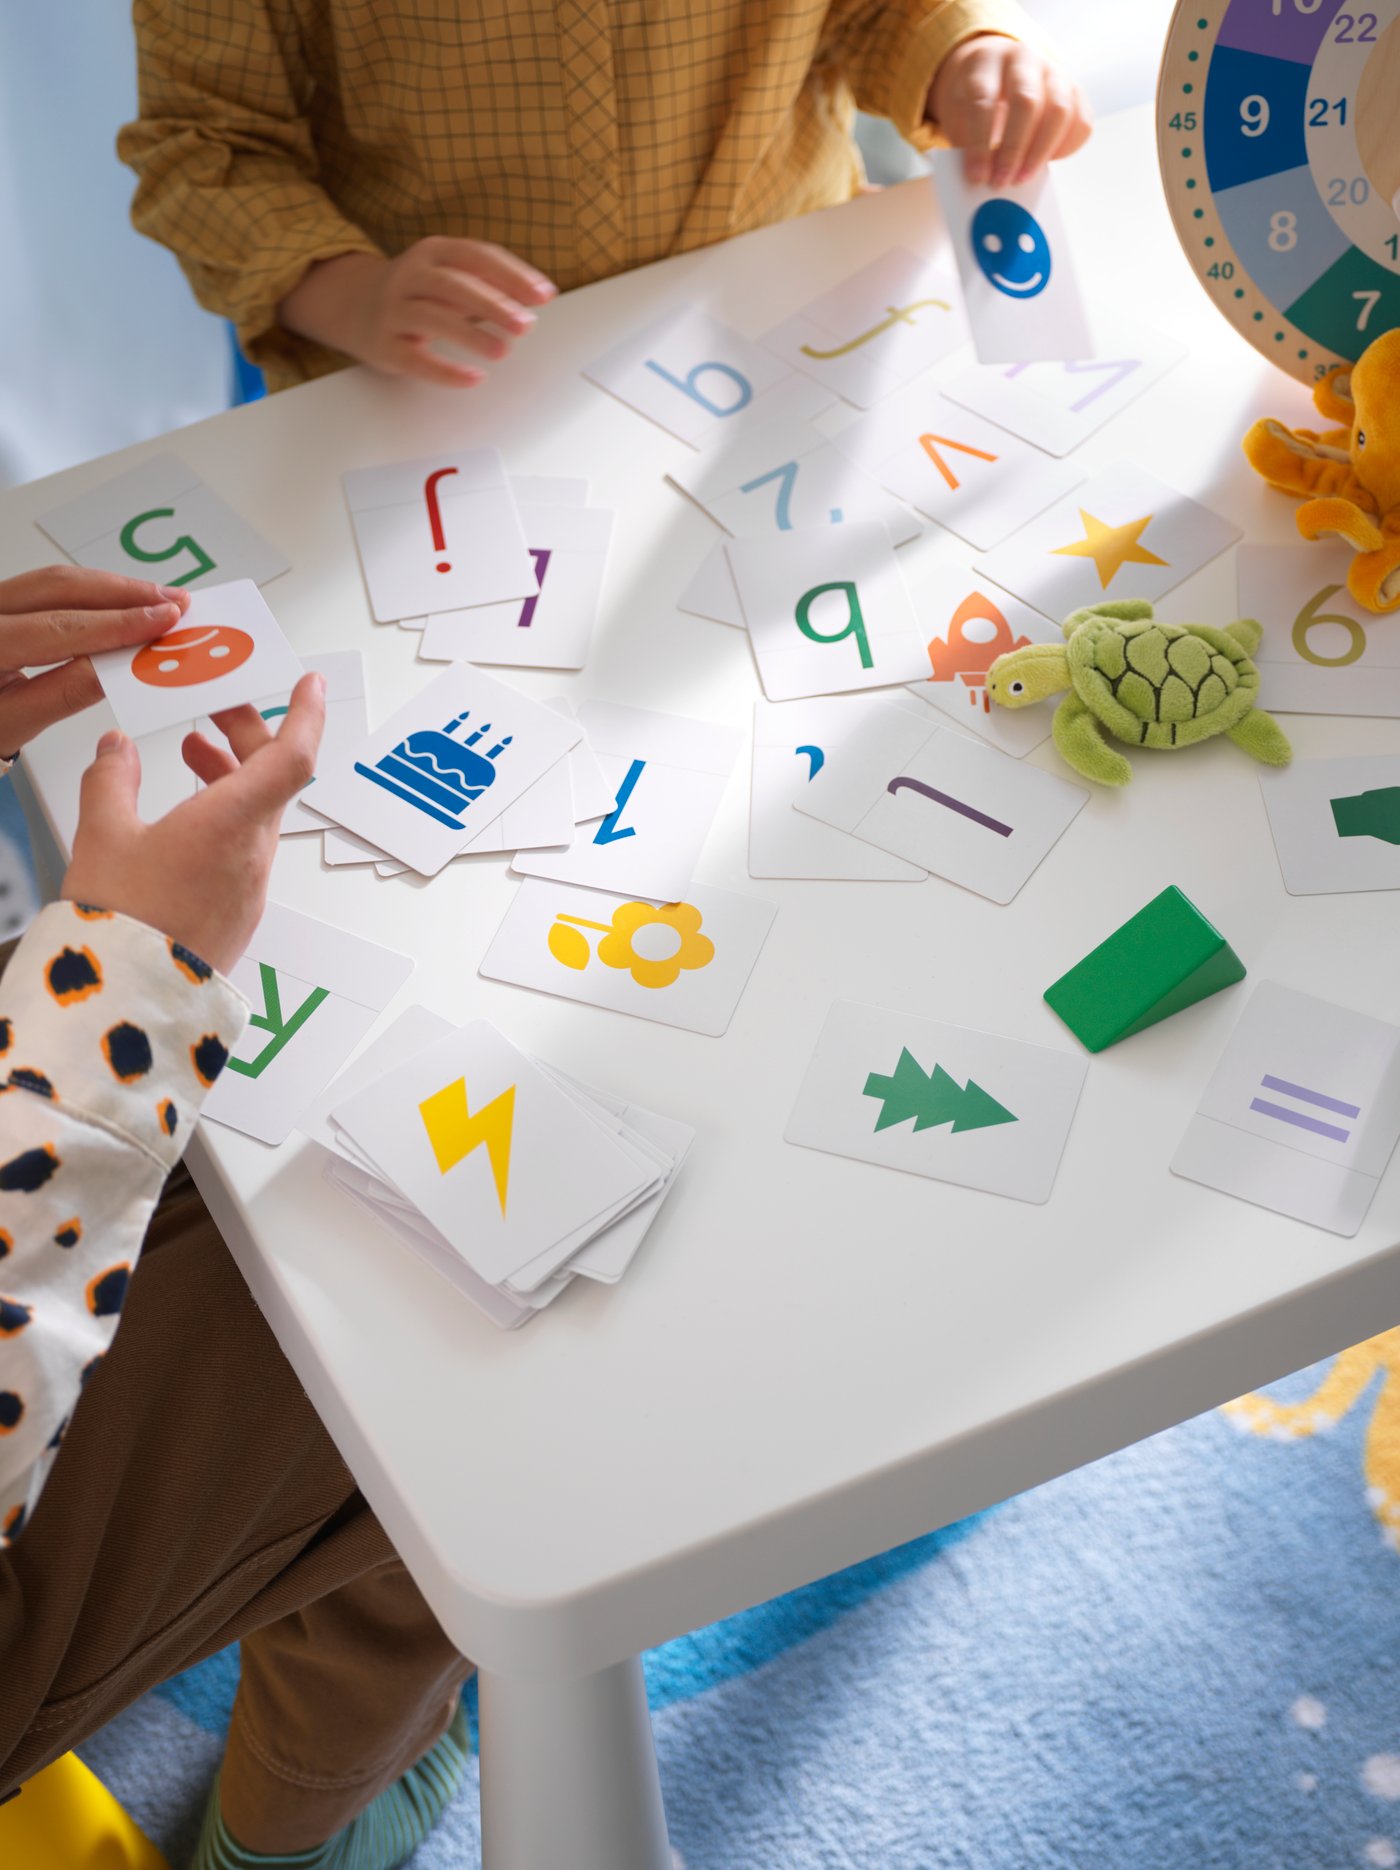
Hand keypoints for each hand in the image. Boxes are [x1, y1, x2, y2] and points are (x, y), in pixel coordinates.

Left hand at [0, 566, 190, 755]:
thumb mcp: (16, 721)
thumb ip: (67, 692)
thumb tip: (125, 667)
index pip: (57, 627)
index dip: (117, 623)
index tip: (163, 620)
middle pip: (58, 586)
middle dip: (123, 593)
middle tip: (174, 602)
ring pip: (57, 580)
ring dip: (114, 589)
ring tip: (162, 599)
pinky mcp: (6, 597)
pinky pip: (52, 586)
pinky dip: (95, 593)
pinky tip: (128, 600)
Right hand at [61, 673, 325, 975]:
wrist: (126, 1004)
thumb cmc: (121, 927)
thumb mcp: (102, 834)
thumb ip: (111, 778)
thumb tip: (117, 747)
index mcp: (232, 824)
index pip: (293, 756)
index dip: (305, 714)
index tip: (309, 685)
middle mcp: (253, 856)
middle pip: (271, 779)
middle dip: (247, 735)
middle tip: (216, 707)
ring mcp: (249, 888)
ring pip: (255, 813)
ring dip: (230, 775)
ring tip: (192, 753)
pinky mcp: (235, 913)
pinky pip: (242, 848)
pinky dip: (222, 815)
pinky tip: (184, 815)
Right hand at [279, 240, 556, 387]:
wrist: (353, 304)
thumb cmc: (419, 292)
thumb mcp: (449, 274)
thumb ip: (488, 282)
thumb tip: (537, 297)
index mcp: (433, 251)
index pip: (475, 256)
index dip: (511, 275)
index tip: (544, 296)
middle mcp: (410, 276)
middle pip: (453, 285)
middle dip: (492, 304)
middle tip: (525, 325)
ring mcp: (393, 310)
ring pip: (433, 319)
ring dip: (471, 335)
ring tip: (503, 351)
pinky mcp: (384, 345)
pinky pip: (415, 359)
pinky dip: (445, 370)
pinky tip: (474, 378)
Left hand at [928, 36, 1091, 186]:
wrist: (996, 74)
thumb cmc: (974, 100)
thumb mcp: (958, 114)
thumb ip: (966, 143)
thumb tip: (983, 179)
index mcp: (986, 60)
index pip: (984, 99)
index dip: (980, 143)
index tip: (977, 176)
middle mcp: (1023, 58)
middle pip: (1027, 101)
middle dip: (1014, 148)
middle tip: (1003, 180)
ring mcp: (1054, 71)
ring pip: (1059, 110)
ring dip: (1041, 152)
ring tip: (1023, 177)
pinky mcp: (1075, 90)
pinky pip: (1081, 121)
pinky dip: (1066, 148)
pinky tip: (1046, 162)